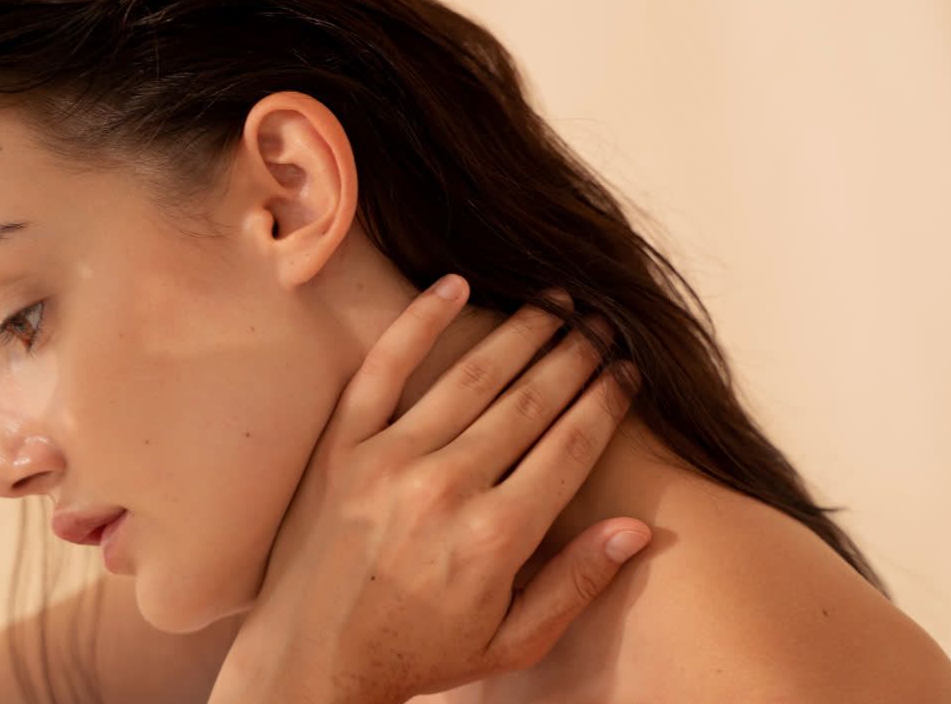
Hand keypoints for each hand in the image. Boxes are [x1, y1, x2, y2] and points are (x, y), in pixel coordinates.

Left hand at [206, 274, 646, 703]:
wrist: (311, 664)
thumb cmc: (418, 655)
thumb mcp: (513, 640)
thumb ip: (577, 582)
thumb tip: (639, 528)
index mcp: (496, 536)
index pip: (571, 447)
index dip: (607, 402)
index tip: (629, 372)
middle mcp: (446, 488)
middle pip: (531, 401)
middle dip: (577, 355)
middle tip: (604, 324)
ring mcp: (389, 461)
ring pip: (472, 376)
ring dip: (522, 331)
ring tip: (555, 302)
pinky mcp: (342, 449)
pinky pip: (383, 369)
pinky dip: (419, 322)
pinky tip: (453, 285)